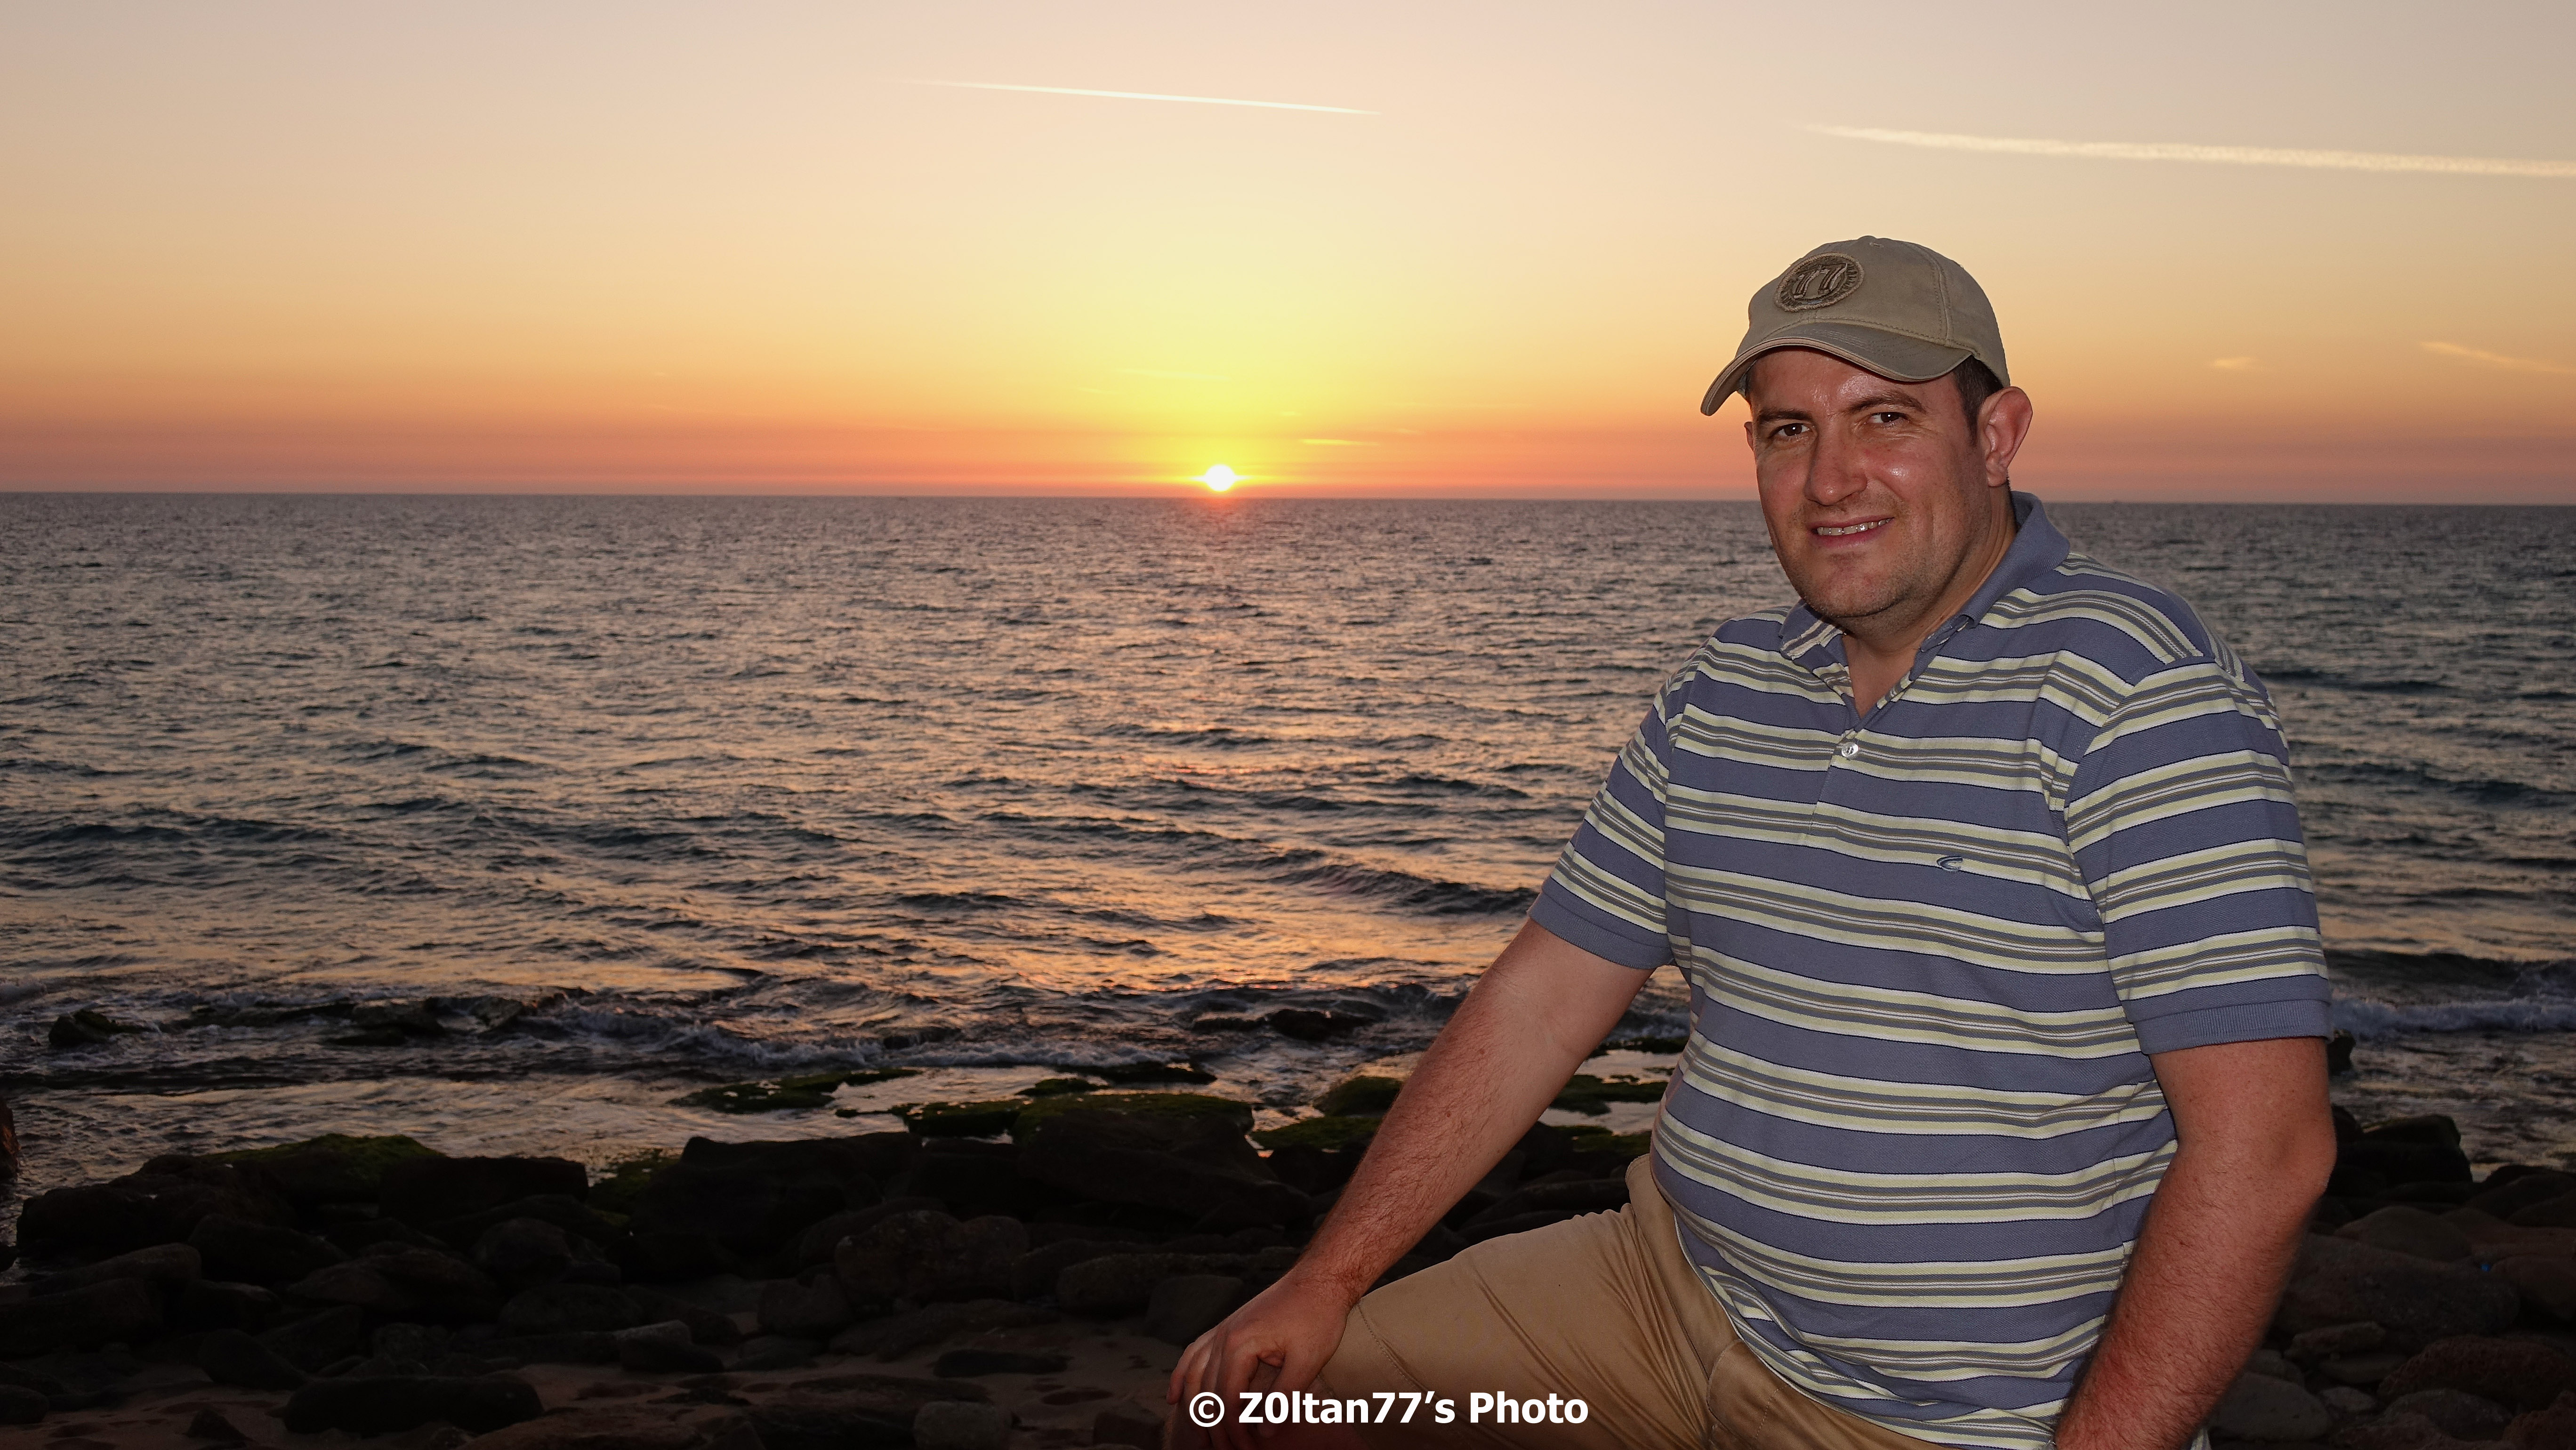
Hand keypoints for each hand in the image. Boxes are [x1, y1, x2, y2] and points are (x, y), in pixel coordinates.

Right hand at [1167, 1268, 1360, 1449]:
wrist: (1320, 1279)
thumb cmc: (1318, 1316)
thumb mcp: (1308, 1361)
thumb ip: (1284, 1397)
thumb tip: (1265, 1431)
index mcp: (1240, 1344)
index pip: (1228, 1399)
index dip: (1235, 1428)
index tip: (1248, 1448)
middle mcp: (1223, 1336)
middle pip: (1208, 1390)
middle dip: (1216, 1426)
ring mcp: (1222, 1330)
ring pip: (1193, 1374)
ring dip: (1194, 1407)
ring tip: (1199, 1436)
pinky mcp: (1227, 1327)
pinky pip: (1195, 1353)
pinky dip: (1181, 1376)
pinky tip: (1174, 1396)